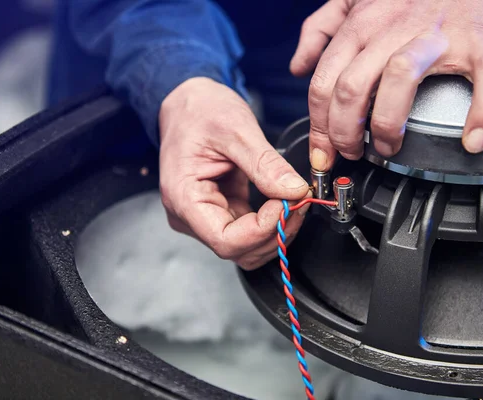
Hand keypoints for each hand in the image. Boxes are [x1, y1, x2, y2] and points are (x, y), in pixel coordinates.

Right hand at [158, 77, 310, 269]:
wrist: (188, 104)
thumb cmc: (199, 111)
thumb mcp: (235, 129)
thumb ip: (265, 164)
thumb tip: (294, 191)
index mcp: (184, 198)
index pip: (226, 240)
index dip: (262, 230)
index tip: (286, 204)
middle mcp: (190, 215)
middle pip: (238, 249)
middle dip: (274, 231)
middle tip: (298, 200)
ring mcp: (205, 216)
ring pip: (247, 246)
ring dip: (276, 230)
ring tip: (294, 199)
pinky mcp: (221, 210)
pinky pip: (249, 231)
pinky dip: (272, 221)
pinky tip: (284, 200)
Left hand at [290, 0, 482, 170]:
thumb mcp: (353, 0)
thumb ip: (320, 30)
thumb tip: (299, 66)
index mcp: (359, 26)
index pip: (323, 84)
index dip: (318, 127)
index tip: (322, 153)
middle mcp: (390, 31)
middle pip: (351, 89)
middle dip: (344, 134)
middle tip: (353, 154)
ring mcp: (434, 35)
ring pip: (399, 80)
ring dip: (388, 126)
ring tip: (390, 149)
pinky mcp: (477, 40)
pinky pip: (481, 79)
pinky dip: (481, 112)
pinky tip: (473, 139)